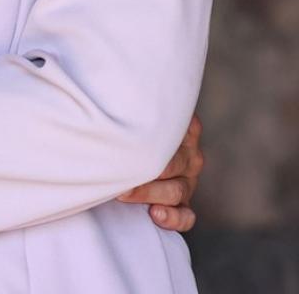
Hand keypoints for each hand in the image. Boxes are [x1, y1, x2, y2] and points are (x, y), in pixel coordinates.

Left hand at [116, 114, 203, 231]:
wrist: (127, 147)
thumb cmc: (126, 121)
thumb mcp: (133, 108)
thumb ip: (132, 103)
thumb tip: (113, 84)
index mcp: (184, 127)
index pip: (180, 130)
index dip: (154, 139)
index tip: (128, 142)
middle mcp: (189, 153)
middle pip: (172, 164)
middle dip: (144, 169)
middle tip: (118, 171)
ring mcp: (188, 180)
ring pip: (176, 190)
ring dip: (148, 193)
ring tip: (124, 193)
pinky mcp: (183, 203)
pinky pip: (186, 215)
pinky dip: (173, 218)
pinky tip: (155, 214)